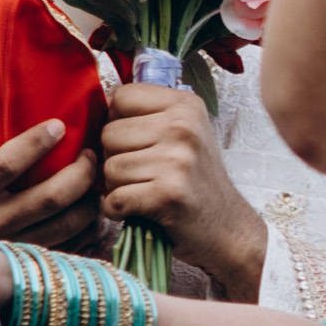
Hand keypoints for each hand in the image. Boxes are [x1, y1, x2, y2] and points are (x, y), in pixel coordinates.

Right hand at [0, 114, 98, 249]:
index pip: (5, 165)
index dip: (35, 143)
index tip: (58, 125)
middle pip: (49, 197)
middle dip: (79, 172)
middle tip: (90, 154)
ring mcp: (9, 246)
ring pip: (64, 224)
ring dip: (88, 201)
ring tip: (93, 183)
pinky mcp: (22, 262)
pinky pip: (66, 248)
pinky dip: (86, 229)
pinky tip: (88, 212)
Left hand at [92, 78, 264, 299]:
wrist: (228, 228)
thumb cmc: (196, 180)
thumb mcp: (183, 133)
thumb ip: (146, 115)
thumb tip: (98, 107)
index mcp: (186, 105)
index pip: (121, 96)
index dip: (118, 122)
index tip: (138, 143)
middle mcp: (184, 127)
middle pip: (109, 134)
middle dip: (115, 158)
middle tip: (144, 174)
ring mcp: (178, 161)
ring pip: (108, 168)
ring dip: (118, 187)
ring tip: (145, 191)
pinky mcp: (168, 195)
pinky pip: (114, 199)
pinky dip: (118, 210)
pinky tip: (139, 210)